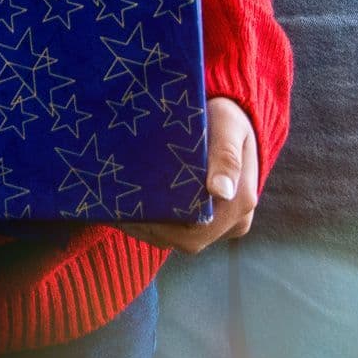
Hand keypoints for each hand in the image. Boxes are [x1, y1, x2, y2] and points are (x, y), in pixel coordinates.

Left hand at [121, 98, 262, 254]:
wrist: (234, 124)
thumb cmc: (228, 119)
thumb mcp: (228, 125)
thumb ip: (226, 154)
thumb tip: (221, 191)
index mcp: (241, 201)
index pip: (198, 231)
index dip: (163, 226)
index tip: (132, 209)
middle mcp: (234, 220)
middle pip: (185, 239)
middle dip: (150, 227)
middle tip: (117, 208)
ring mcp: (223, 224)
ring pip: (179, 239)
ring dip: (148, 227)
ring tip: (117, 208)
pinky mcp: (211, 221)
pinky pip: (179, 232)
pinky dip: (154, 224)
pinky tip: (128, 210)